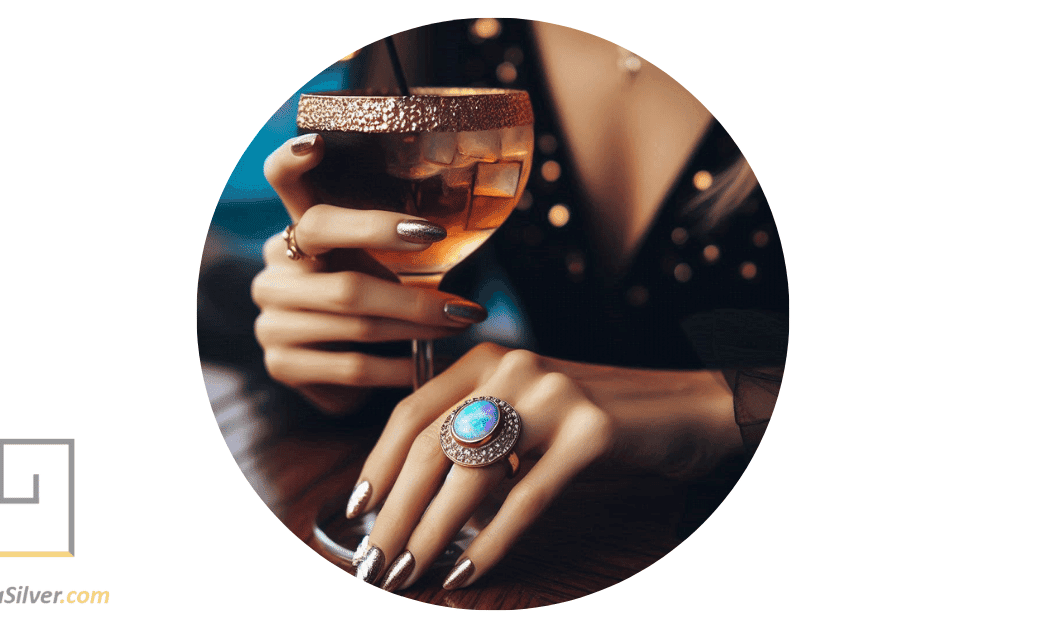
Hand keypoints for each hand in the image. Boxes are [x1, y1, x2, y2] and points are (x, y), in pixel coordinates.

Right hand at [251, 134, 487, 413]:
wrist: (335, 377)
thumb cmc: (366, 306)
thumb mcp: (372, 266)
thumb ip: (389, 245)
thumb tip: (450, 224)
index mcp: (294, 233)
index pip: (280, 184)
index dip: (291, 162)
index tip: (317, 143)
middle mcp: (274, 271)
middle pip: (336, 261)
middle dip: (398, 265)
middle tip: (453, 273)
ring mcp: (272, 320)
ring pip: (353, 318)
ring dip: (417, 323)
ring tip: (461, 322)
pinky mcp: (283, 365)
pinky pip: (350, 364)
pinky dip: (396, 366)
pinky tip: (425, 363)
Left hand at [347, 342, 744, 590]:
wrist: (686, 405)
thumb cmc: (597, 417)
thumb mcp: (527, 409)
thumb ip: (476, 432)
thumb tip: (412, 497)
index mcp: (487, 359)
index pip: (410, 412)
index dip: (376, 464)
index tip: (357, 509)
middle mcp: (514, 368)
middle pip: (431, 446)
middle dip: (395, 512)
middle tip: (374, 560)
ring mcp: (553, 396)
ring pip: (471, 474)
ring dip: (432, 533)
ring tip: (409, 571)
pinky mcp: (591, 432)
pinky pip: (526, 498)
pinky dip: (491, 542)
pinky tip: (467, 570)